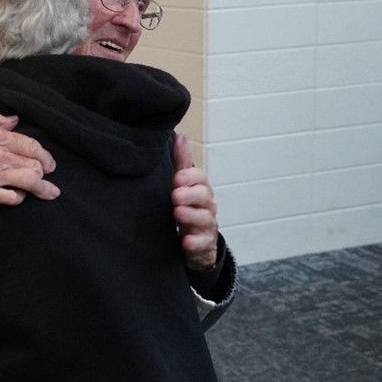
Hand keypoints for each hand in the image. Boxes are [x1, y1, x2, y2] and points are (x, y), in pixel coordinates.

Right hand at [0, 111, 59, 205]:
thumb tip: (14, 121)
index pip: (31, 146)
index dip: (44, 155)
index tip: (49, 162)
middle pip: (35, 166)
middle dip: (45, 172)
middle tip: (49, 177)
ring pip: (29, 183)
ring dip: (42, 188)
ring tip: (48, 193)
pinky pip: (11, 198)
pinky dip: (19, 197)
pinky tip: (19, 196)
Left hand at [171, 133, 218, 270]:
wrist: (196, 244)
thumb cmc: (188, 208)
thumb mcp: (183, 186)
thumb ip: (182, 163)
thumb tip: (180, 136)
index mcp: (200, 189)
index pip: (200, 179)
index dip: (190, 177)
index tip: (176, 178)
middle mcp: (206, 206)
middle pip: (205, 196)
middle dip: (191, 194)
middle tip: (175, 195)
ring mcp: (206, 226)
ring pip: (205, 218)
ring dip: (191, 215)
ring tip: (177, 212)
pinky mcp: (204, 245)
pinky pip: (203, 244)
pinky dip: (195, 243)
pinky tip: (186, 242)